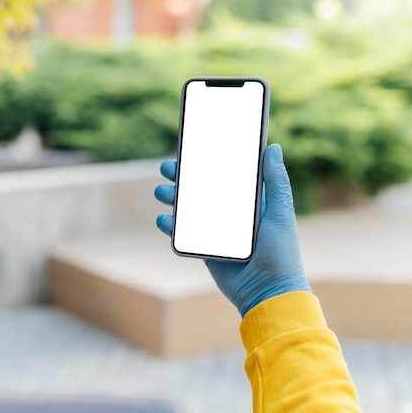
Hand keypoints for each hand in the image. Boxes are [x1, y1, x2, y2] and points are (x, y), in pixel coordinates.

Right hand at [154, 144, 311, 316]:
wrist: (267, 293)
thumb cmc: (280, 252)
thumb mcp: (280, 213)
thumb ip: (276, 181)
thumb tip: (272, 147)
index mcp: (250, 201)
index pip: (226, 175)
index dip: (209, 162)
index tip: (193, 149)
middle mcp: (231, 214)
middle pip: (203, 190)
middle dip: (184, 178)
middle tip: (167, 168)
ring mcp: (216, 232)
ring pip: (189, 210)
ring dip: (173, 199)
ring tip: (161, 192)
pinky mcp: (205, 249)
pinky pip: (184, 234)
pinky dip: (171, 226)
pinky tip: (164, 220)